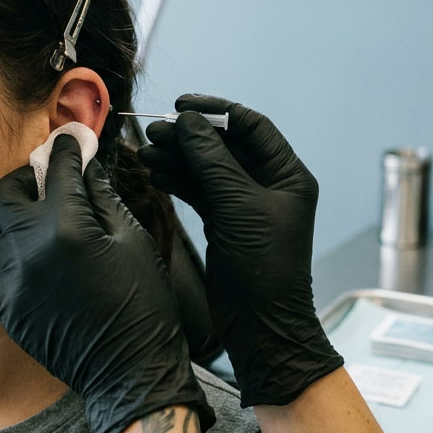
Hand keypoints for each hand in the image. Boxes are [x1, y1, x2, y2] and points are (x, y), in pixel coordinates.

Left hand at [0, 134, 214, 432]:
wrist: (128, 371)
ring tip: (43, 222)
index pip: (56, 168)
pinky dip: (11, 255)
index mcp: (67, 227)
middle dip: (25, 179)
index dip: (65, 149)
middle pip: (5, 192)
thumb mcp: (133, 240)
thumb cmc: (142, 304)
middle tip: (46, 181)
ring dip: (16, 217)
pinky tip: (37, 260)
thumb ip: (102, 197)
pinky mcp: (4, 306)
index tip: (69, 141)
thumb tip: (87, 165)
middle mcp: (29, 249)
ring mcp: (11, 280)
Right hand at [139, 94, 341, 405]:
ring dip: (178, 158)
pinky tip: (154, 174)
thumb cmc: (263, 269)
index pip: (251, 127)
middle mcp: (269, 186)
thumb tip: (189, 121)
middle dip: (189, 137)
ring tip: (146, 153)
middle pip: (225, 146)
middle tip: (154, 132)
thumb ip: (212, 161)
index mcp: (287, 175)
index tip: (181, 105)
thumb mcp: (238, 207)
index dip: (216, 113)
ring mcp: (245, 206)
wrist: (261, 327)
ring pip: (208, 169)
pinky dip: (177, 181)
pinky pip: (199, 192)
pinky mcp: (225, 224)